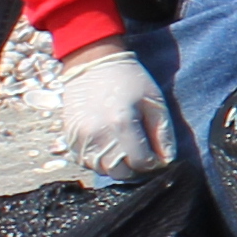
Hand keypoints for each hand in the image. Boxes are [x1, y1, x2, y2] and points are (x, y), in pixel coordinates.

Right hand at [56, 39, 177, 178]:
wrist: (92, 63)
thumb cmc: (129, 79)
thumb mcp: (154, 101)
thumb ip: (163, 133)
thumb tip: (167, 160)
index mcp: (121, 124)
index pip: (141, 162)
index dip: (154, 163)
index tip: (158, 157)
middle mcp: (98, 135)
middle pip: (120, 172)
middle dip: (136, 169)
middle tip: (144, 157)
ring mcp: (80, 139)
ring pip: (102, 170)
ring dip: (118, 166)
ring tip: (127, 151)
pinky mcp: (70, 139)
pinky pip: (86, 162)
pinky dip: (100, 161)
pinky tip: (109, 147)